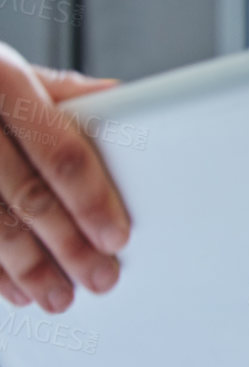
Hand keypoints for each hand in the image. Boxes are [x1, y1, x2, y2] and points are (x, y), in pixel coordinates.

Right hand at [0, 43, 130, 311]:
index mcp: (2, 83)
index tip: (115, 236)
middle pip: (27, 196)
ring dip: (28, 268)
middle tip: (99, 276)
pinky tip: (13, 290)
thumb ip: (62, 92)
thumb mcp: (12, 71)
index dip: (90, 200)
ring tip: (58, 295)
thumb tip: (118, 96)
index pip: (58, 152)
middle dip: (67, 244)